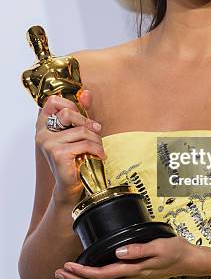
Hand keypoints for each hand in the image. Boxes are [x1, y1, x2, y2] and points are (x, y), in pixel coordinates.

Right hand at [35, 90, 105, 204]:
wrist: (71, 185)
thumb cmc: (74, 158)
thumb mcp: (78, 132)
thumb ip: (81, 112)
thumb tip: (86, 93)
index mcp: (43, 125)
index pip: (52, 101)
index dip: (70, 104)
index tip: (81, 115)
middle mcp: (42, 133)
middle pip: (69, 113)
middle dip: (88, 122)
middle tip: (97, 130)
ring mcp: (49, 144)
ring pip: (82, 131)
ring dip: (96, 140)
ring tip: (98, 148)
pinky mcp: (59, 154)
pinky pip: (85, 144)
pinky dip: (97, 149)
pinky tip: (99, 156)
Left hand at [54, 237, 204, 278]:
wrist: (189, 260)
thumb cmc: (175, 250)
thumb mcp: (159, 245)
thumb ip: (138, 249)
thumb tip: (118, 252)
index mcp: (134, 269)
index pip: (102, 274)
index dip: (83, 272)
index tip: (68, 266)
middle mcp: (131, 278)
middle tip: (59, 273)